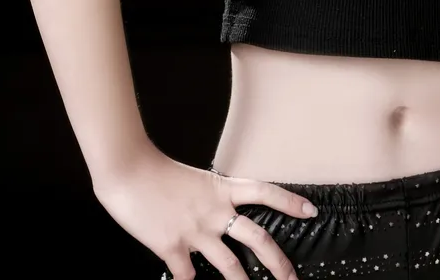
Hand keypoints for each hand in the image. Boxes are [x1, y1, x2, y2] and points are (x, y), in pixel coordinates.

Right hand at [93, 146, 317, 279]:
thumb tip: (215, 217)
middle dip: (278, 262)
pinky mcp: (172, 247)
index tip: (311, 210)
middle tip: (292, 279)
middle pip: (257, 238)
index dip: (290, 201)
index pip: (265, 192)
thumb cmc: (155, 170)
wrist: (128, 169)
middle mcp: (214, 211)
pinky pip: (187, 276)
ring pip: (229, 266)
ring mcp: (195, 231)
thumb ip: (206, 199)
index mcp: (221, 189)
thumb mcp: (192, 180)